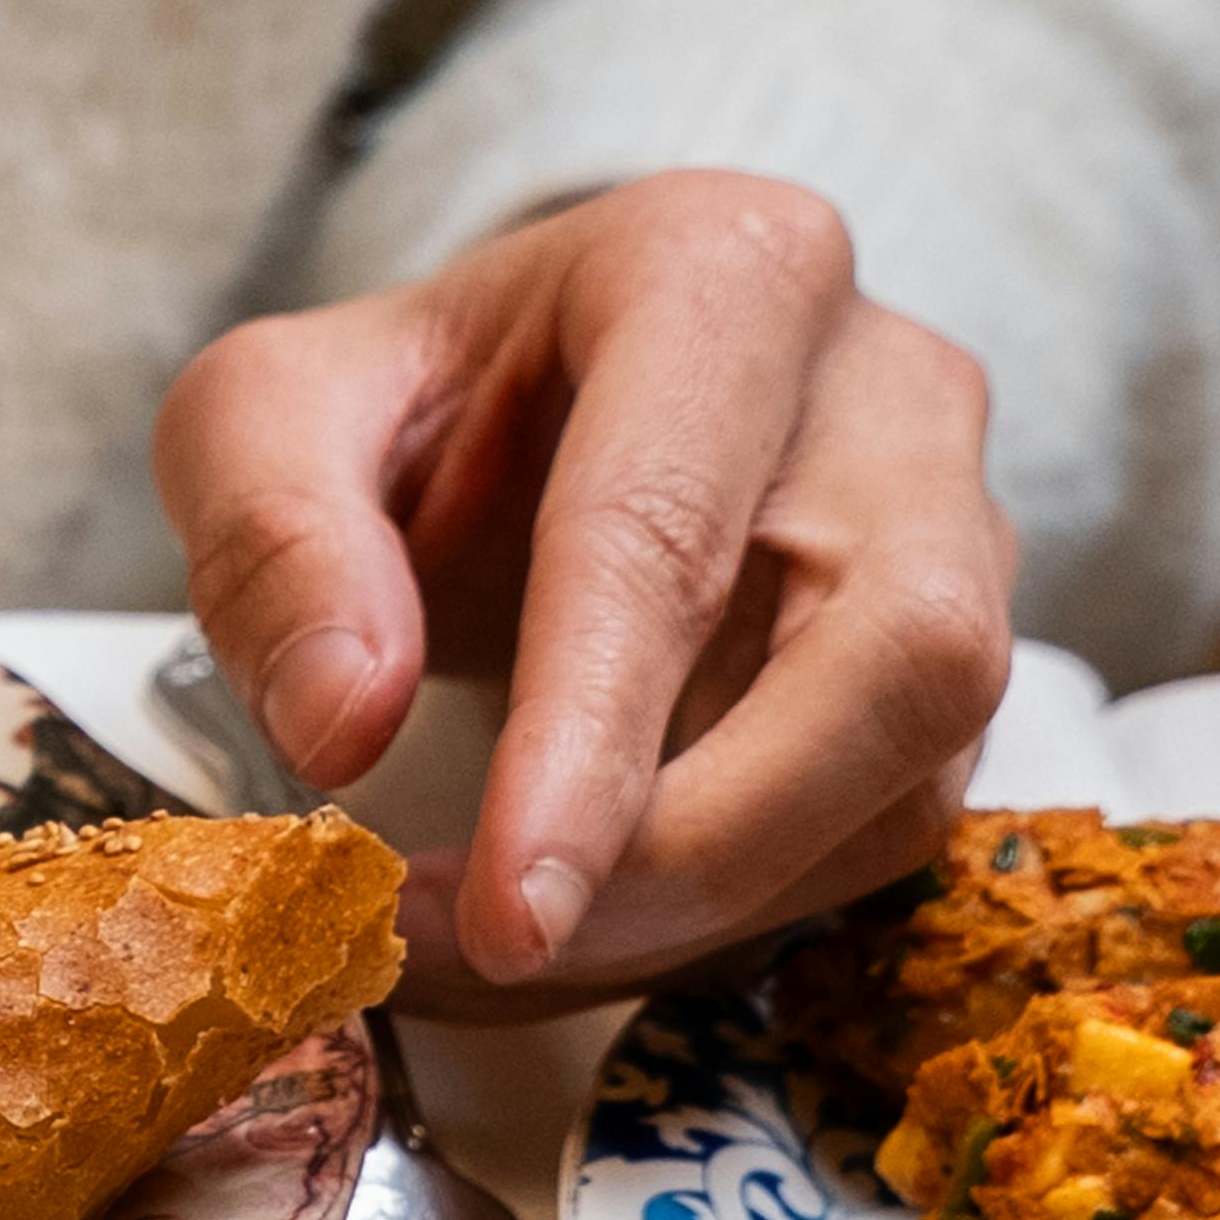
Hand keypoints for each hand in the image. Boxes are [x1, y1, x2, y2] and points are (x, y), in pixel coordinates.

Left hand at [152, 176, 1014, 1007]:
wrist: (530, 414)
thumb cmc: (418, 406)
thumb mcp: (264, 420)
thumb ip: (274, 542)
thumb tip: (345, 725)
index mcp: (723, 272)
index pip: (670, 531)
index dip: (591, 740)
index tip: (511, 905)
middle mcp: (888, 392)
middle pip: (881, 659)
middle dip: (690, 849)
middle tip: (502, 946)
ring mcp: (954, 534)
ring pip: (906, 771)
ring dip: (698, 907)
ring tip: (494, 947)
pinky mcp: (946, 673)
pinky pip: (877, 835)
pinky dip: (715, 920)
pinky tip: (572, 929)